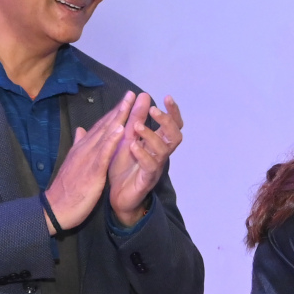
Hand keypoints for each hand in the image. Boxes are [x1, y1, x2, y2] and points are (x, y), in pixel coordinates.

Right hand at [45, 91, 136, 230]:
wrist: (56, 208)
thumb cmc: (66, 189)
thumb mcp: (73, 163)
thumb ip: (78, 145)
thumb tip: (81, 130)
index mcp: (83, 148)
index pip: (101, 127)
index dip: (114, 113)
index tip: (126, 100)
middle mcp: (85, 148)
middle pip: (105, 126)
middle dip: (119, 109)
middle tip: (132, 93)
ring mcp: (88, 158)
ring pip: (106, 134)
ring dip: (118, 118)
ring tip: (130, 103)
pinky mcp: (92, 171)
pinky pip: (104, 153)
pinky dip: (112, 140)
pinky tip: (121, 129)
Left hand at [106, 94, 182, 225]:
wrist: (117, 197)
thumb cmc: (123, 167)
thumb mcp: (127, 138)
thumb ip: (135, 119)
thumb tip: (143, 95)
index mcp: (156, 143)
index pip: (173, 125)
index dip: (173, 112)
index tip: (166, 97)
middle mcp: (160, 154)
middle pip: (175, 136)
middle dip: (166, 121)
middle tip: (153, 110)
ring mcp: (155, 167)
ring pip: (164, 150)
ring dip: (151, 135)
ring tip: (137, 126)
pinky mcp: (146, 180)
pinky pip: (150, 166)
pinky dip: (143, 154)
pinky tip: (133, 146)